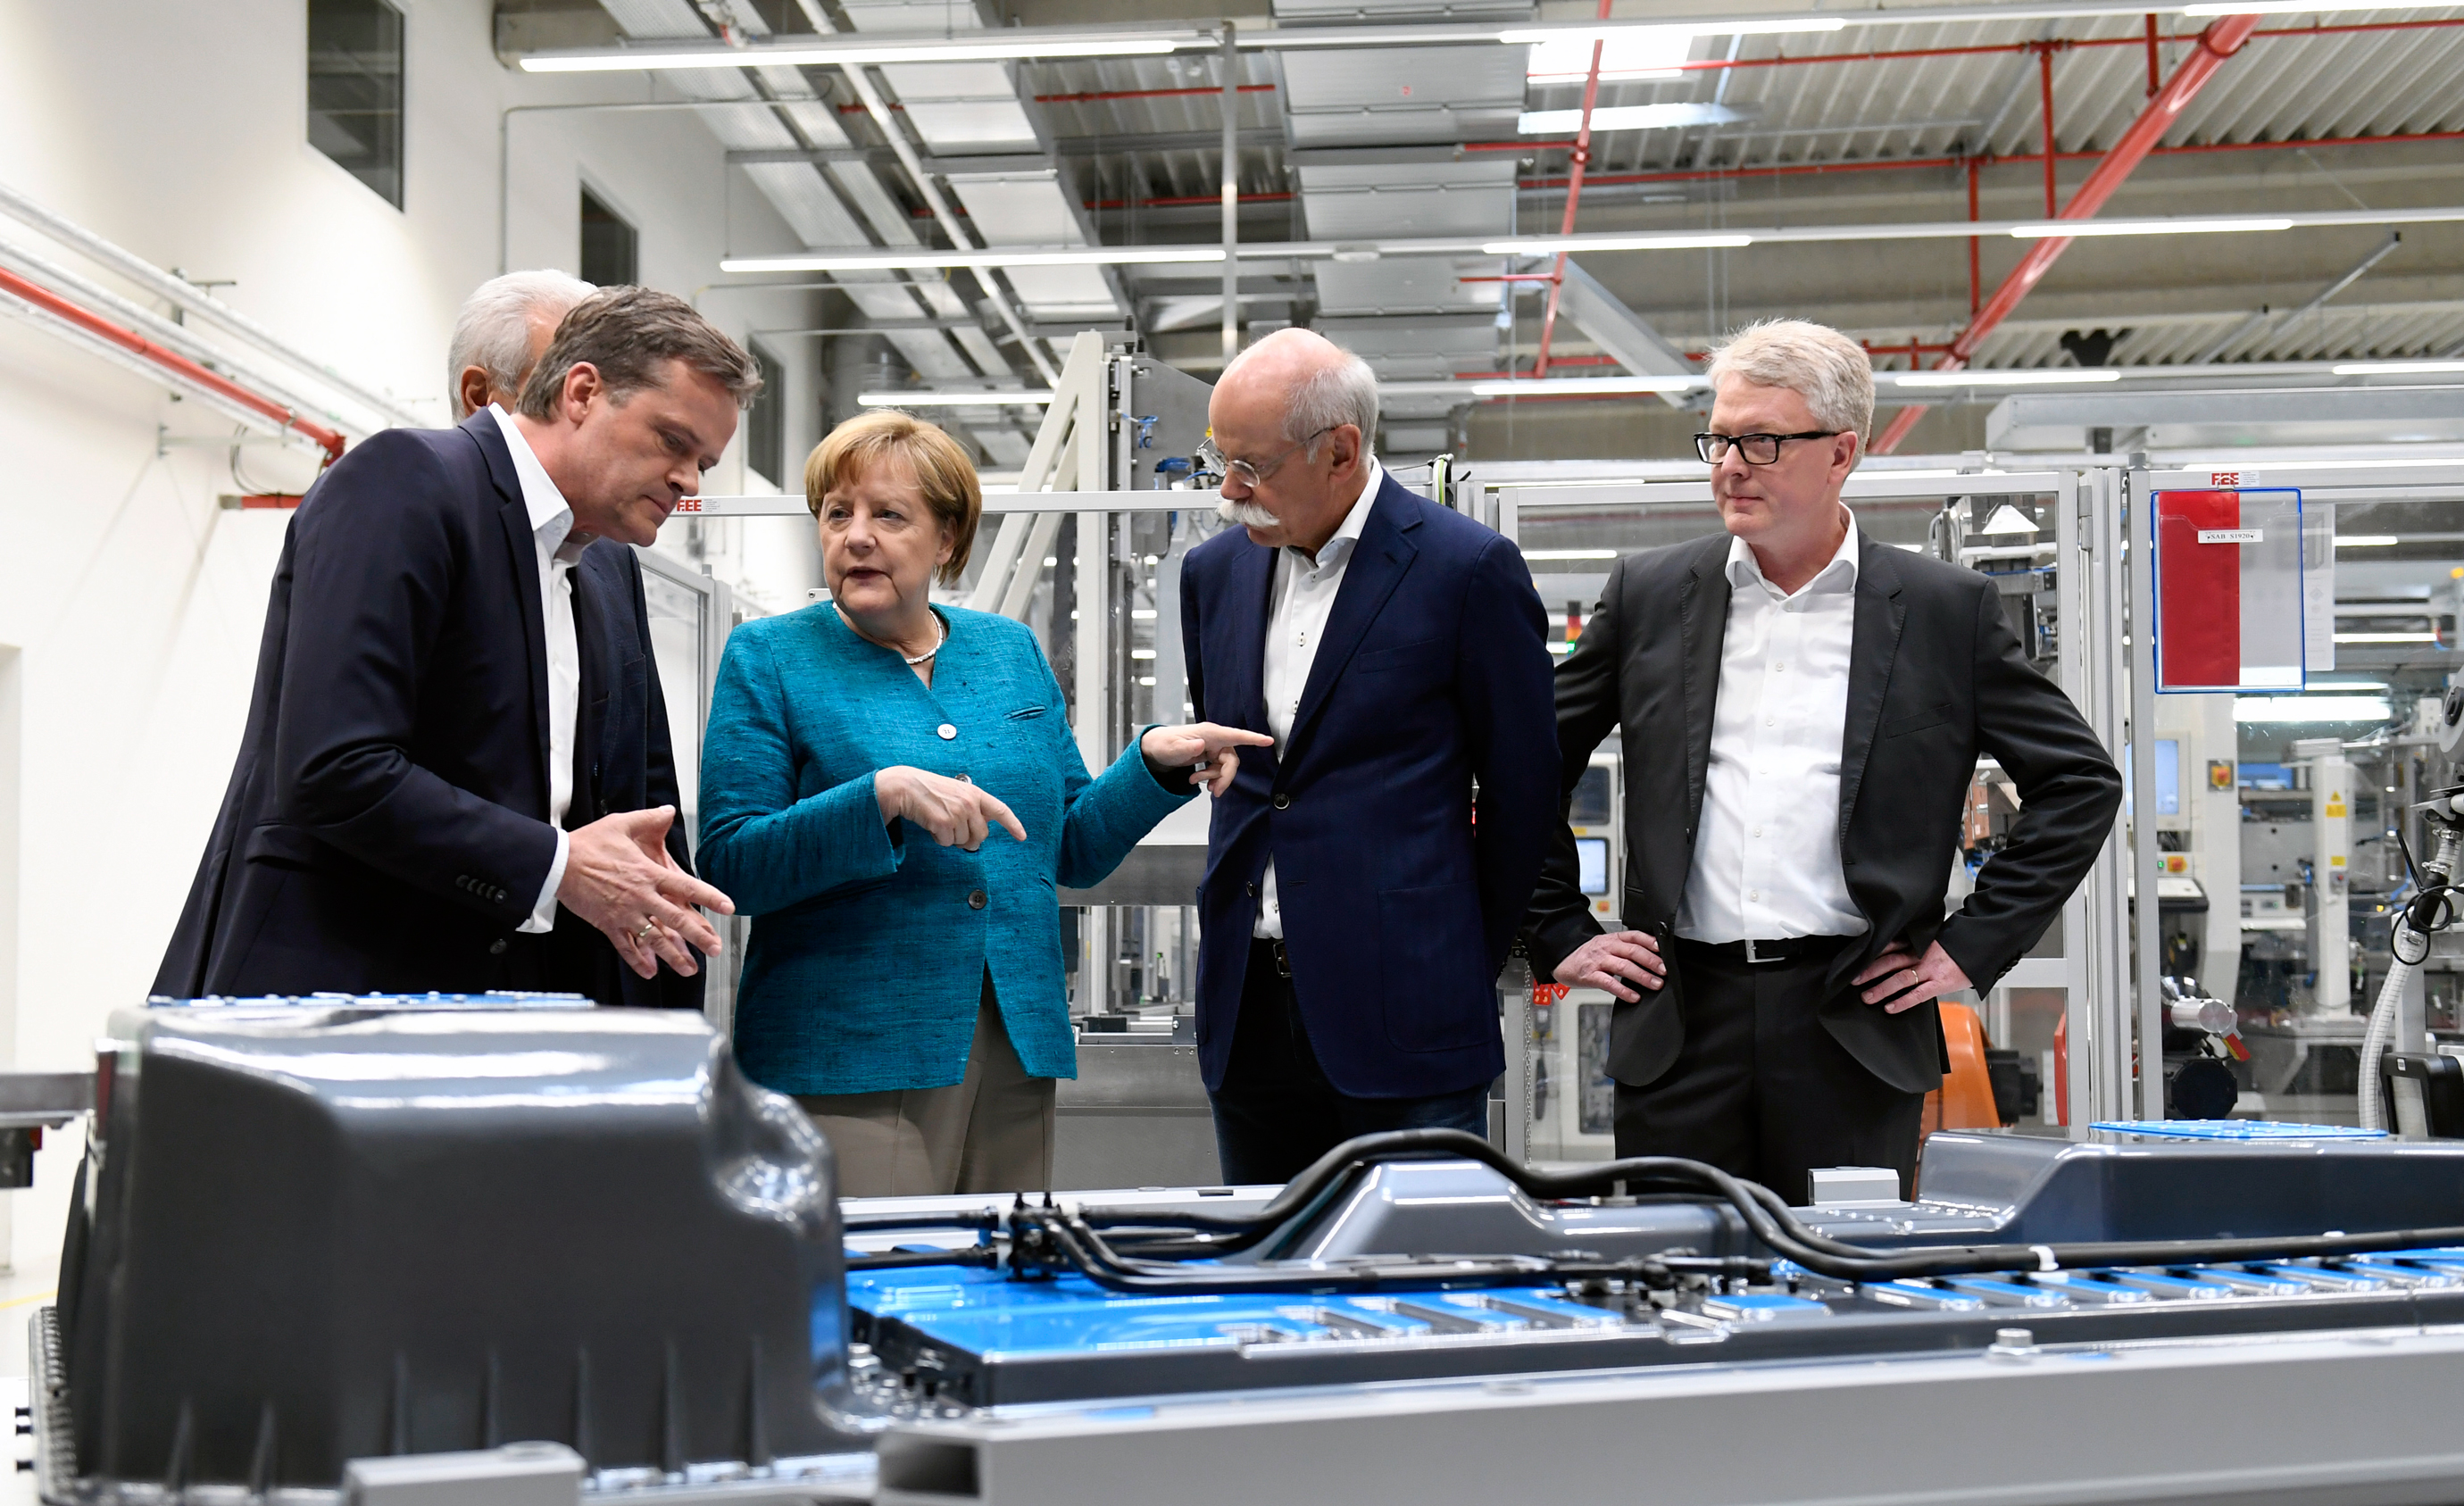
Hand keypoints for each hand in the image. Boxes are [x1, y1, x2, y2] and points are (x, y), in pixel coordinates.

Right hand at [559, 806, 734, 979]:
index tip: (728, 907)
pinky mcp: (607, 924)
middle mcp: (641, 896)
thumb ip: (648, 819)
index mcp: (648, 873)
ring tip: (689, 970)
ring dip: (673, 956)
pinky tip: (650, 973)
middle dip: (698, 937)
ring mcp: (624, 913)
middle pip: (676, 920)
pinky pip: (625, 946)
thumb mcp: (620, 824)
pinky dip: (638, 961)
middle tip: (714, 950)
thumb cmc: (588, 843)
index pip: (686, 887)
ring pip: (654, 939)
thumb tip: (667, 810)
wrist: (558, 863)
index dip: (710, 897)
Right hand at [876, 766, 1026, 849]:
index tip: (1022, 837)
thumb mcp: (956, 793)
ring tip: (938, 820)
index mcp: (975, 793)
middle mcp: (969, 803)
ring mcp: (957, 812)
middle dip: (968, 838)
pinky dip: (938, 839)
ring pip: (963, 842)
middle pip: (981, 836)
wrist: (904, 786)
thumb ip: (972, 808)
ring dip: (950, 837)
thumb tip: (980, 833)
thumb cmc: (929, 790)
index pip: (1000, 810)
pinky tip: (931, 825)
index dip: (1013, 825)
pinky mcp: (944, 822)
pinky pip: (947, 843)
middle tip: (953, 828)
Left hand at [1140, 722, 1274, 795]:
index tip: (1268, 741)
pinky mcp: (1210, 755)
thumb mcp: (1173, 748)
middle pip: (1232, 760)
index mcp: (1209, 733)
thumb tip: (1201, 745)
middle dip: (1225, 777)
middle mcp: (1214, 739)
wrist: (1155, 750)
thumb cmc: (1163, 744)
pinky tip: (1197, 780)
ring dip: (1214, 778)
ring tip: (1196, 781)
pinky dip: (1210, 777)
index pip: (1236, 735)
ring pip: (1225, 767)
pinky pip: (1218, 769)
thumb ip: (1187, 747)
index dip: (1253, 739)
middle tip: (1215, 792)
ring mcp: (1213, 747)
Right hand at [1553, 930, 1664, 1002]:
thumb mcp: (1606, 945)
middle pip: (1632, 951)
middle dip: (1651, 961)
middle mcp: (1606, 947)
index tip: (1663, 951)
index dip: (1650, 942)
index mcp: (1612, 938)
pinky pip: (1609, 983)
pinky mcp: (1590, 975)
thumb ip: (1625, 949)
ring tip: (1655, 984)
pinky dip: (1623, 991)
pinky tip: (1634, 996)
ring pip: (1623, 966)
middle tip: (1664, 971)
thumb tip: (1651, 959)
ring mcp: (1598, 961)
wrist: (1562, 959)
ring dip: (1642, 976)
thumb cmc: (1587, 955)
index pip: (1634, 936)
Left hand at [1853, 940, 1971, 1013]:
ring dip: (1881, 988)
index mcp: (1918, 943)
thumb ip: (1915, 946)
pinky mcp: (1940, 983)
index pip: (1890, 945)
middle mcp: (1921, 954)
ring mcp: (1930, 969)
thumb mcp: (1934, 940)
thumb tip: (1894, 952)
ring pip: (1900, 978)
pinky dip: (1903, 1001)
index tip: (1856, 959)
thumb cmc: (1956, 947)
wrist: (1981, 948)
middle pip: (1890, 961)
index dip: (1872, 953)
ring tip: (1866, 997)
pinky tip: (1890, 1008)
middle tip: (1853, 980)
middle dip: (1870, 971)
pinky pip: (1918, 994)